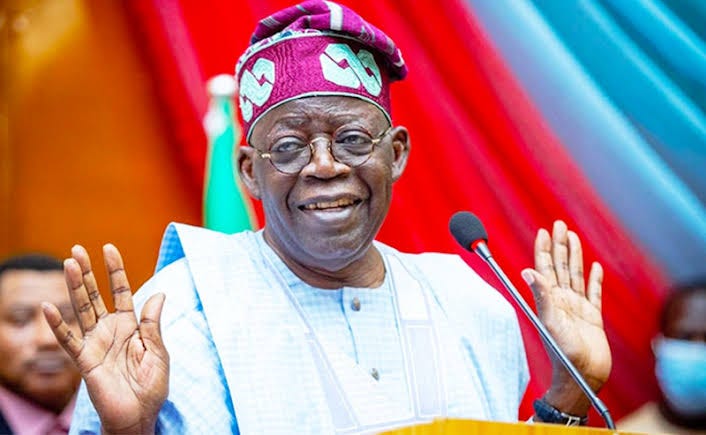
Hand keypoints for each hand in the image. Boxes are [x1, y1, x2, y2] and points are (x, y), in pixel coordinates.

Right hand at [42, 244, 168, 433]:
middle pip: (96, 296)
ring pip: (82, 310)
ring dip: (74, 287)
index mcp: (131, 327)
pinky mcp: (85, 361)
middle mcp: (110, 331)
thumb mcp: (159, 352)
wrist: (139, 416)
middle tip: (76, 249)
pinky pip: (69, 340)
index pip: (121, 292)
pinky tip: (49, 307)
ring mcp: (96, 344)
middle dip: (88, 272)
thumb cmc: (151, 387)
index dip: (115, 271)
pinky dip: (58, 325)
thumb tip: (160, 293)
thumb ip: (153, 324)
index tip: (108, 249)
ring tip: (67, 264)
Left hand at [521, 221, 610, 416]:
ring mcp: (577, 308)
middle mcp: (561, 301)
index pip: (544, 268)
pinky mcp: (592, 318)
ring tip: (572, 236)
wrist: (583, 377)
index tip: (543, 231)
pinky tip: (596, 267)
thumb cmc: (564, 354)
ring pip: (575, 275)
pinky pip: (594, 294)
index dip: (543, 249)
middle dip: (559, 245)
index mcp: (549, 300)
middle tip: (558, 224)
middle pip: (560, 266)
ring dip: (574, 255)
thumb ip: (542, 297)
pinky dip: (595, 280)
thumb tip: (526, 272)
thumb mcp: (551, 323)